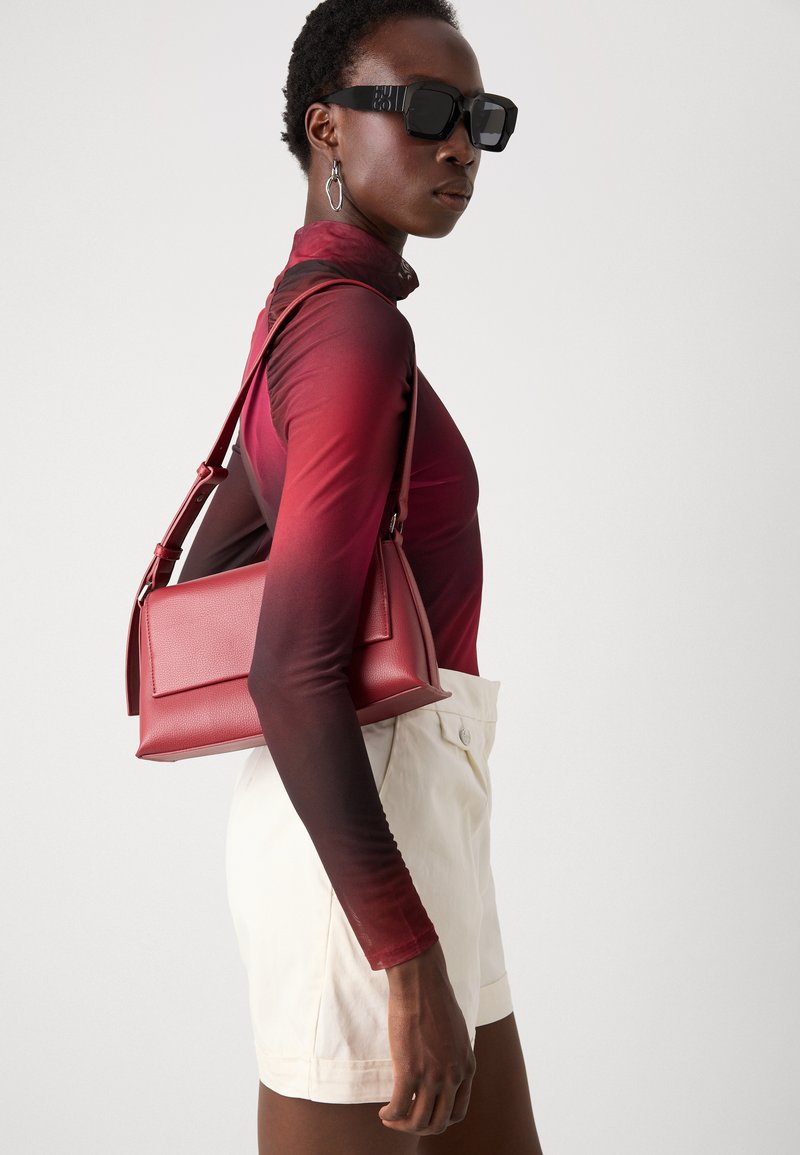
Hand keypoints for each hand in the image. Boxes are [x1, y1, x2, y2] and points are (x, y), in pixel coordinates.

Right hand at [379, 940, 475, 1135]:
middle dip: (420, 1128)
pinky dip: (390, 1116)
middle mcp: (453, 1076)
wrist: (421, 983)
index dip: (439, 1120)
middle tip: (404, 1121)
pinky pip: (399, 1108)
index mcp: (467, 1067)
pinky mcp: (409, 1070)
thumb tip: (442, 1067)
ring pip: (418, 1122)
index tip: (423, 1114)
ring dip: (402, 1126)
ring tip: (390, 1118)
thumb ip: (454, 1055)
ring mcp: (432, 1075)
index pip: (458, 1112)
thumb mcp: (457, 1033)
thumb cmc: (435, 1000)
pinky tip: (383, 1112)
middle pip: (439, 1123)